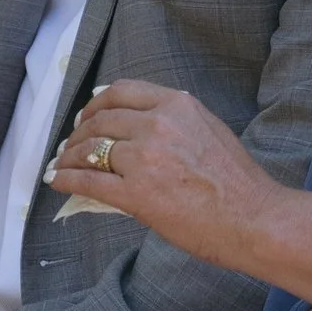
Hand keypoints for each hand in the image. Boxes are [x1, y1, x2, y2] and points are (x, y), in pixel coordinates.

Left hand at [46, 82, 281, 273]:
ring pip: (90, 149)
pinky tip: (57, 181)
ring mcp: (144, 159)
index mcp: (177, 105)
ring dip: (69, 156)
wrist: (253, 218)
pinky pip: (88, 182)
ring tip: (62, 163)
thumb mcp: (209, 131)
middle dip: (79, 132)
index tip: (87, 113)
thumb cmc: (239, 183)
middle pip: (101, 120)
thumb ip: (176, 122)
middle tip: (70, 144)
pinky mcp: (135, 194)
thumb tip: (140, 127)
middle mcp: (157, 125)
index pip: (123, 91)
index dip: (96, 102)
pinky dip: (66, 179)